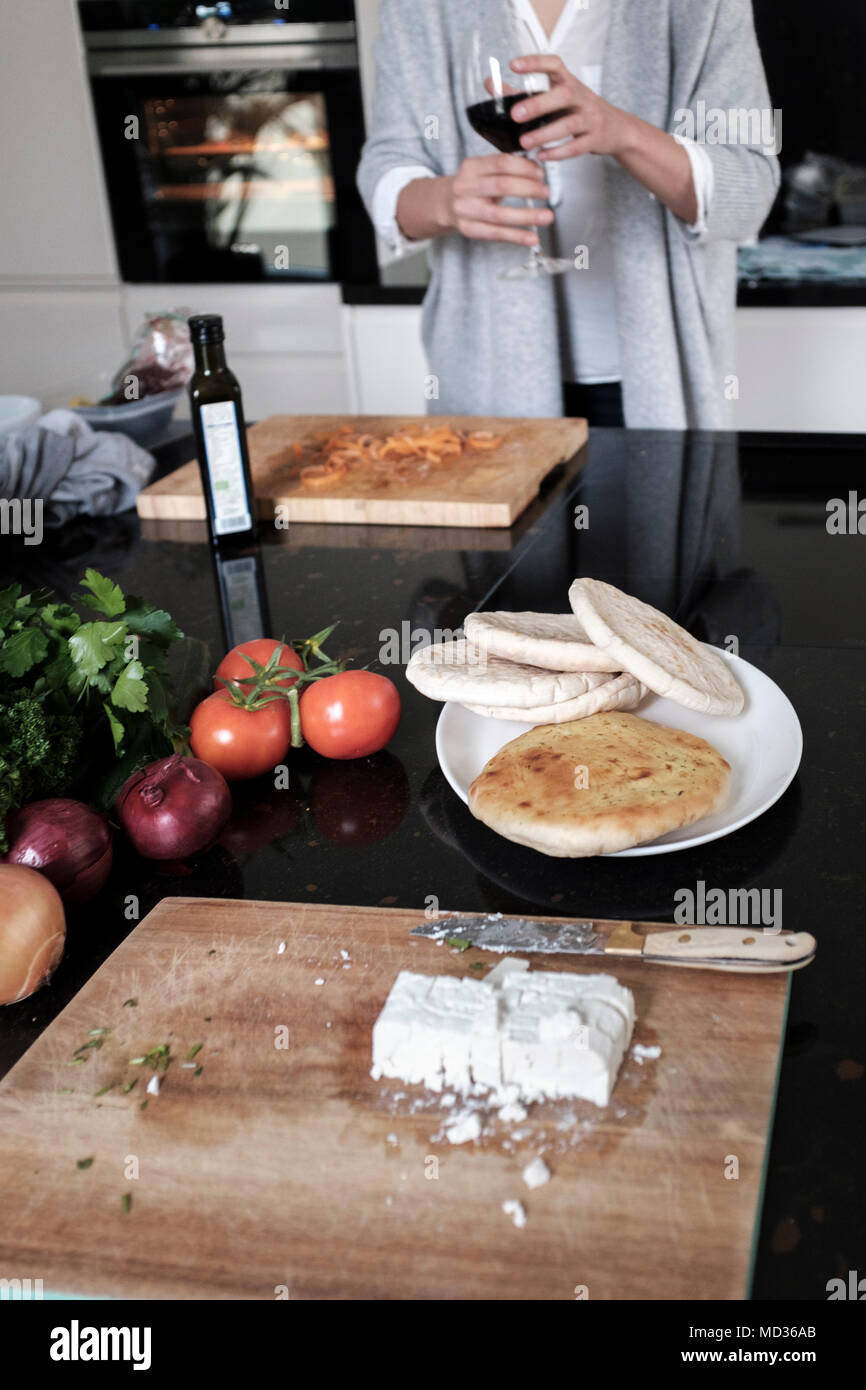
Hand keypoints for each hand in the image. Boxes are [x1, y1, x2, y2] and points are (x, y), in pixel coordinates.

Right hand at [445, 152, 552, 246]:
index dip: (524, 168)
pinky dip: (516, 237)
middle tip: (547, 193)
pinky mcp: (469, 229)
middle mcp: (465, 187)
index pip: (500, 163)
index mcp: (472, 167)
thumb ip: (507, 169)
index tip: (540, 175)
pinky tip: (532, 238)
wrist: (445, 204)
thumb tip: (537, 171)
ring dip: (526, 216)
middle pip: (501, 186)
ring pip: (499, 214)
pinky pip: (495, 234)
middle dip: (529, 189)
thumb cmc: (473, 186)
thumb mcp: (484, 170)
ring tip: (546, 216)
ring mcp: (465, 210)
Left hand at [509, 53, 633, 160]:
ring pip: (569, 124)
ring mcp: (590, 118)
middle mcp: (581, 96)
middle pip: (563, 95)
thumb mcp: (553, 98)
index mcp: (568, 82)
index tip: (513, 66)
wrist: (615, 128)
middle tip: (515, 114)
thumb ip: (520, 93)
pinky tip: (541, 156)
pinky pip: (576, 147)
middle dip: (539, 104)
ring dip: (545, 133)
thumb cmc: (576, 111)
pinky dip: (558, 153)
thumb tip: (490, 84)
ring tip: (524, 142)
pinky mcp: (594, 139)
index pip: (554, 64)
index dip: (535, 63)